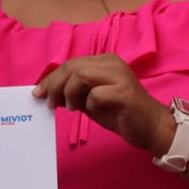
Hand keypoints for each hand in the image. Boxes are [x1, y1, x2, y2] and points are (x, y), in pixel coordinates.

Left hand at [31, 55, 174, 154]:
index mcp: (104, 61)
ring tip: (70, 108)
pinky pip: (96, 94)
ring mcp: (120, 76)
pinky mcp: (125, 92)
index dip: (51, 78)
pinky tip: (94, 111)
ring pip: (81, 75)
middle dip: (54, 85)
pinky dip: (89, 104)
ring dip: (69, 93)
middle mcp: (112, 63)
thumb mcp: (90, 102)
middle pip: (72, 67)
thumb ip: (71, 93)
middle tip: (48, 103)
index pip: (70, 64)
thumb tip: (46, 92)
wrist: (151, 127)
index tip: (37, 93)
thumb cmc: (120, 114)